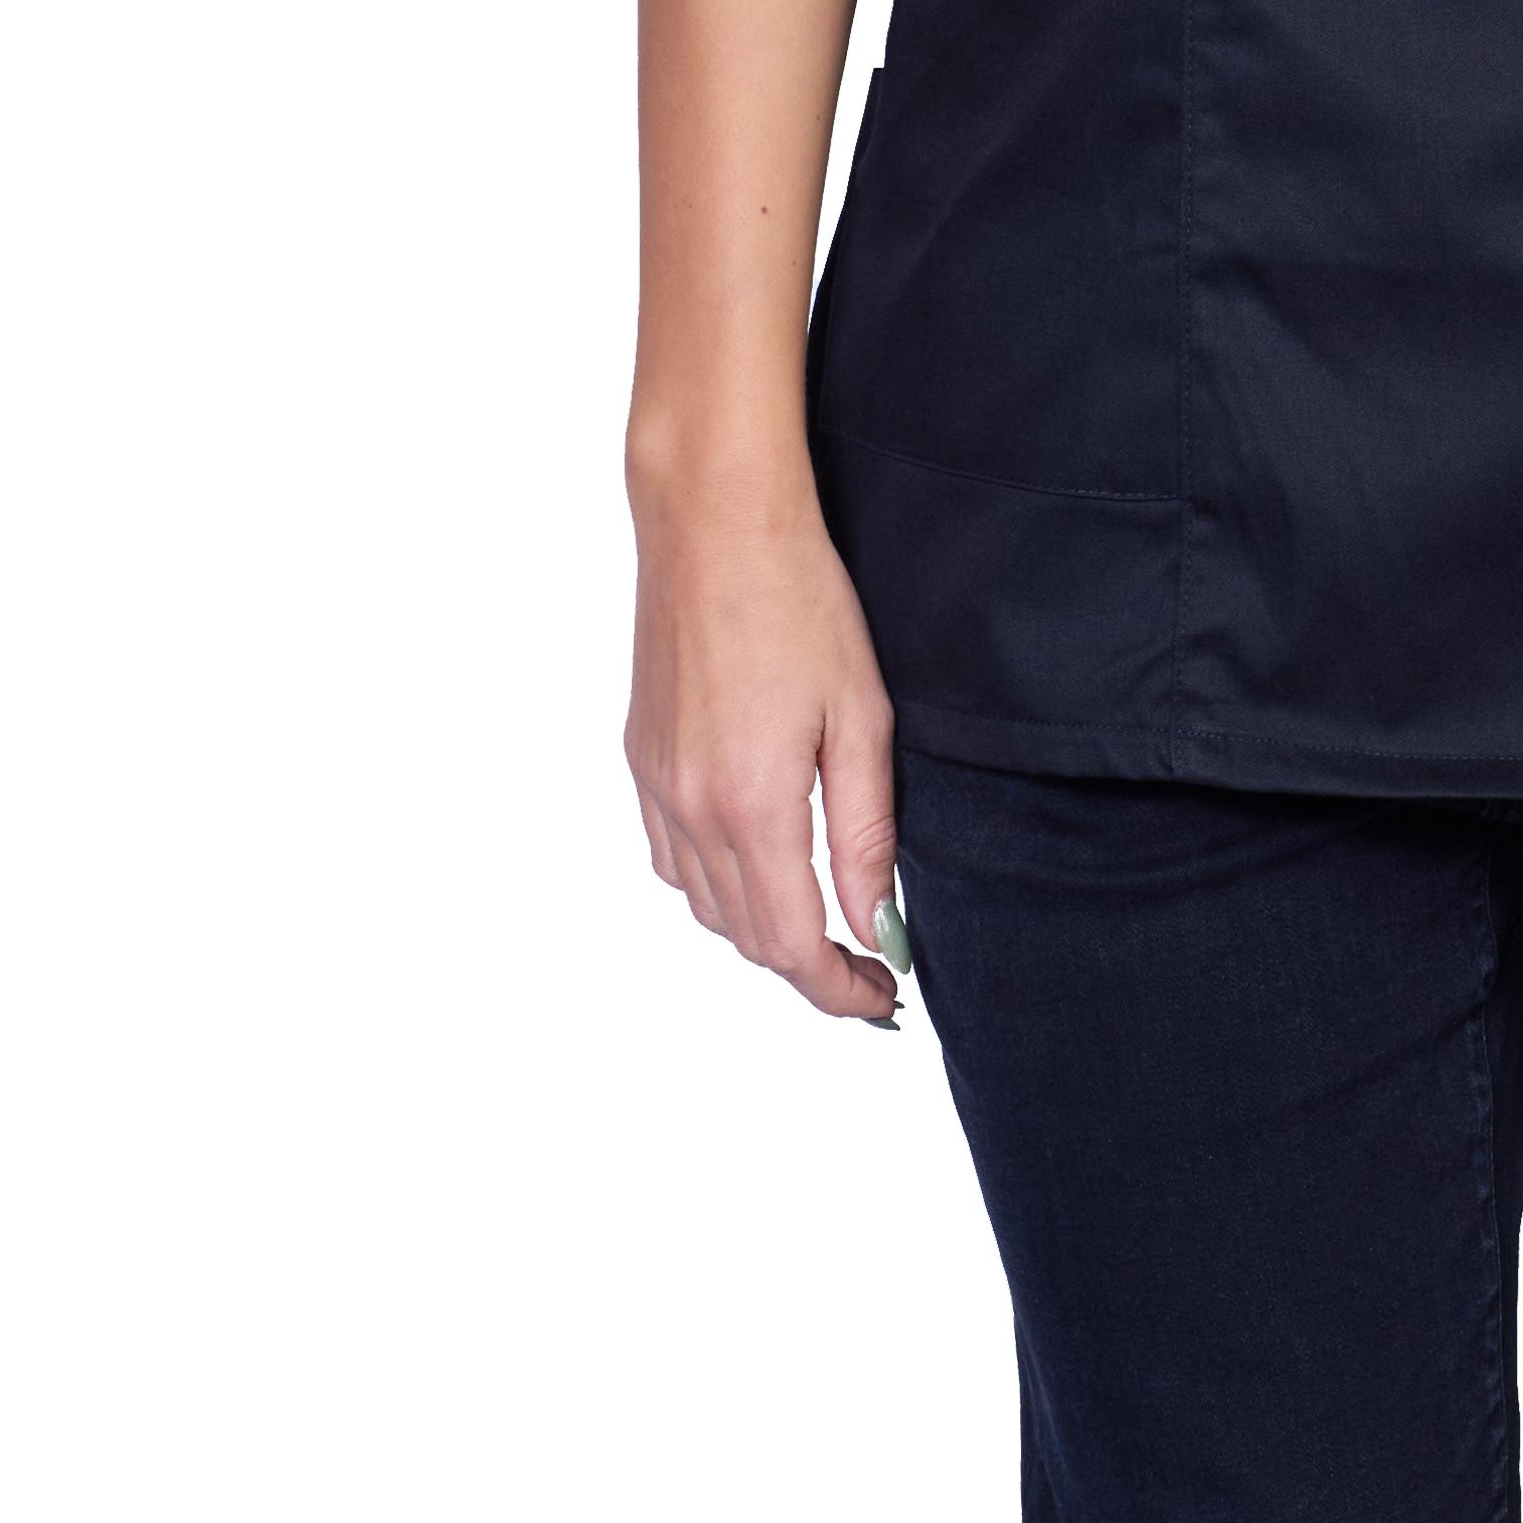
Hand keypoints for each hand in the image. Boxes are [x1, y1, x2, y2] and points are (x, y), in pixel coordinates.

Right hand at [626, 462, 908, 1029]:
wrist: (714, 524)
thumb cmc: (799, 602)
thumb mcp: (862, 720)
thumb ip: (865, 833)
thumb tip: (874, 920)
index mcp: (754, 805)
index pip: (793, 944)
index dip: (839, 989)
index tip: (881, 997)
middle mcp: (691, 809)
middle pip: (747, 937)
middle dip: (808, 968)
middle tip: (867, 970)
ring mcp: (656, 784)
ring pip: (703, 904)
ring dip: (761, 931)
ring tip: (820, 924)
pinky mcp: (640, 758)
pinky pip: (670, 858)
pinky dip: (713, 886)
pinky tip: (755, 866)